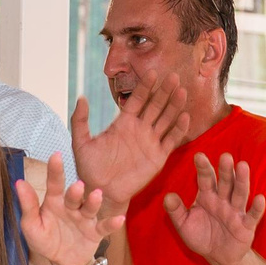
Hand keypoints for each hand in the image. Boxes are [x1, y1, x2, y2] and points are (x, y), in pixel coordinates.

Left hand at [14, 153, 125, 264]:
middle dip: (76, 192)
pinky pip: (104, 227)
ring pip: (90, 208)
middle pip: (74, 196)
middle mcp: (71, 207)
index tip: (56, 155)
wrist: (60, 261)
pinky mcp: (95, 232)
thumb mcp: (31, 225)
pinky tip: (119, 219)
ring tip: (96, 195)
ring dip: (93, 202)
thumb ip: (27, 205)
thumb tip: (19, 182)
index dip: (55, 170)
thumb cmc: (44, 240)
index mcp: (54, 202)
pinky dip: (112, 223)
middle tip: (78, 186)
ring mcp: (84, 218)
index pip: (54, 184)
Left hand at [70, 80, 192, 201]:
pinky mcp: (158, 157)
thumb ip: (80, 121)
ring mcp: (150, 142)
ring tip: (182, 91)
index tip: (151, 72)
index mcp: (123, 123)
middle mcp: (139, 129)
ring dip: (174, 106)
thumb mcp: (81, 143)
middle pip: (155, 105)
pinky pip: (171, 140)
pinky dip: (178, 129)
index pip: (137, 100)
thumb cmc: (89, 169)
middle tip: (173, 76)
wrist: (101, 192)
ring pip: (165, 119)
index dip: (145, 86)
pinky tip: (185, 117)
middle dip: (164, 91)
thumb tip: (81, 98)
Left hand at [162, 152, 263, 264]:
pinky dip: (256, 208)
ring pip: (239, 193)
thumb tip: (168, 196)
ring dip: (242, 180)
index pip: (205, 179)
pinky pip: (252, 216)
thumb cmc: (200, 236)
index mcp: (207, 196)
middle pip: (225, 182)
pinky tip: (260, 198)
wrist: (218, 257)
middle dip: (225, 170)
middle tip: (225, 156)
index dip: (203, 168)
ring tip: (243, 166)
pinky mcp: (246, 226)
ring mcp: (235, 211)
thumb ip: (175, 211)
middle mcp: (223, 200)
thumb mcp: (183, 225)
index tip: (198, 156)